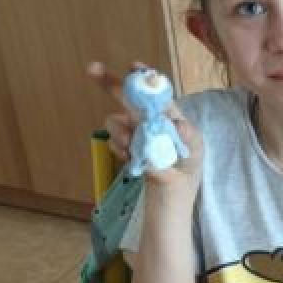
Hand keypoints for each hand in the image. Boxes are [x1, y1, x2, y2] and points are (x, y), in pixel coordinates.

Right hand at [86, 61, 202, 183]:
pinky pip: (116, 140)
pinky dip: (117, 147)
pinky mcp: (130, 152)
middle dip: (114, 85)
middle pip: (133, 101)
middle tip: (93, 70)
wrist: (165, 215)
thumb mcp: (189, 164)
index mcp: (178, 126)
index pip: (161, 97)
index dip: (146, 79)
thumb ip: (182, 142)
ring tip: (129, 150)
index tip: (133, 67)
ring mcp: (142, 140)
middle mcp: (158, 128)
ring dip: (119, 131)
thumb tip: (174, 123)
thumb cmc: (180, 192)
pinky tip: (128, 160)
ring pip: (119, 121)